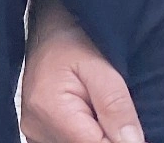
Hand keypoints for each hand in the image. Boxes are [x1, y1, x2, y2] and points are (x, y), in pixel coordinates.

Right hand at [22, 0, 144, 142]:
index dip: (120, 140)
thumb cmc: (71, 41)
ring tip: (97, 109)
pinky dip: (84, 135)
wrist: (47, 31)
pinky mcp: (35, 133)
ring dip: (95, 135)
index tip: (130, 128)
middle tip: (110, 109)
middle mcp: (36, 126)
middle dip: (107, 137)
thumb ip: (116, 106)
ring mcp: (33, 132)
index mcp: (52, 110)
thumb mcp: (102, 67)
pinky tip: (88, 118)